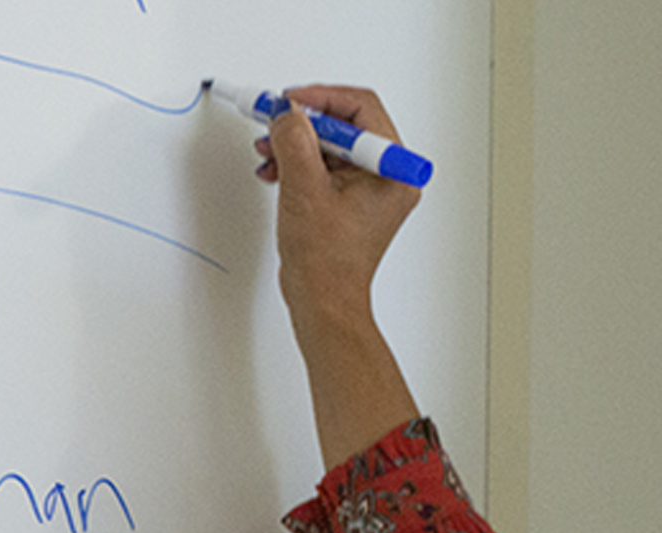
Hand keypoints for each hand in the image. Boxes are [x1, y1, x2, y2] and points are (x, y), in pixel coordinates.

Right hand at [251, 85, 422, 469]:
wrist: (324, 303)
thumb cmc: (327, 262)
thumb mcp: (304, 188)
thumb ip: (295, 140)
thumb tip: (287, 111)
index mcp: (394, 171)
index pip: (361, 109)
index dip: (321, 98)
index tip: (289, 102)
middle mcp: (389, 177)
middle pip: (344, 125)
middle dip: (302, 123)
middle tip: (271, 122)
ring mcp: (372, 189)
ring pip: (331, 145)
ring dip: (295, 144)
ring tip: (267, 153)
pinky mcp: (353, 200)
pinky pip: (326, 166)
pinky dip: (299, 163)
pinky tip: (274, 171)